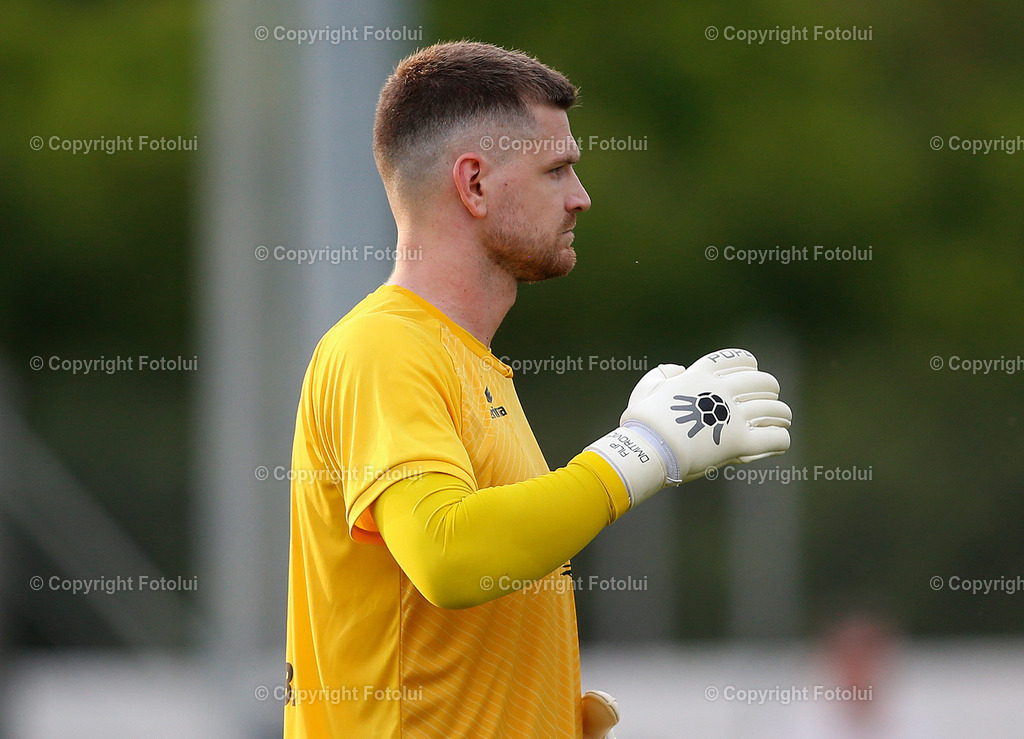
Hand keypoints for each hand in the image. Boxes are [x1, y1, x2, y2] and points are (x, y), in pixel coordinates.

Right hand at [586, 348, 790, 505]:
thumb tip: (679, 371)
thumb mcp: (646, 390)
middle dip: (769, 391)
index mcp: (700, 376)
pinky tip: (778, 441)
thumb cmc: (641, 424)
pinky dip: (780, 438)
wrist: (645, 448)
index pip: (736, 359)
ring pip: (775, 410)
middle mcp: (721, 392)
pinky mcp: (738, 443)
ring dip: (780, 415)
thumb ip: (663, 375)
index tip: (750, 373)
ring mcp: (732, 417)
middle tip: (768, 401)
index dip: (748, 364)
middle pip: (764, 382)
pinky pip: (775, 437)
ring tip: (780, 422)